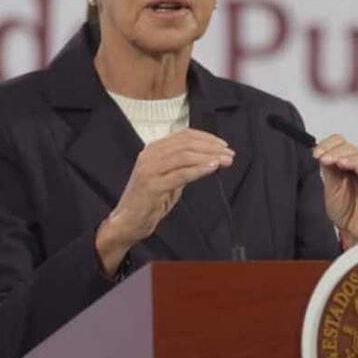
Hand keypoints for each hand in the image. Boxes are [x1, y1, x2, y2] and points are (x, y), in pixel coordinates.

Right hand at [96, 128, 233, 273]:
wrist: (128, 222)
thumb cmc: (150, 200)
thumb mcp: (170, 178)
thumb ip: (185, 166)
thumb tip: (211, 158)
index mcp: (154, 149)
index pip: (184, 135)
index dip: (206, 138)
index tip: (223, 145)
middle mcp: (150, 155)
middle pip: (186, 144)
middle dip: (211, 147)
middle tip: (229, 154)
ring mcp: (149, 169)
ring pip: (184, 156)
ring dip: (208, 157)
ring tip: (225, 161)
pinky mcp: (152, 186)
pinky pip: (180, 174)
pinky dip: (198, 169)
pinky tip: (212, 168)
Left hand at [314, 134, 357, 248]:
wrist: (354, 233)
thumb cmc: (344, 212)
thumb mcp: (331, 189)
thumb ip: (329, 171)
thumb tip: (320, 153)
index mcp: (345, 165)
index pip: (339, 144)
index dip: (328, 145)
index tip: (316, 153)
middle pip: (350, 148)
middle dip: (335, 152)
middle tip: (325, 159)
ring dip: (349, 158)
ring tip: (339, 163)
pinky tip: (357, 169)